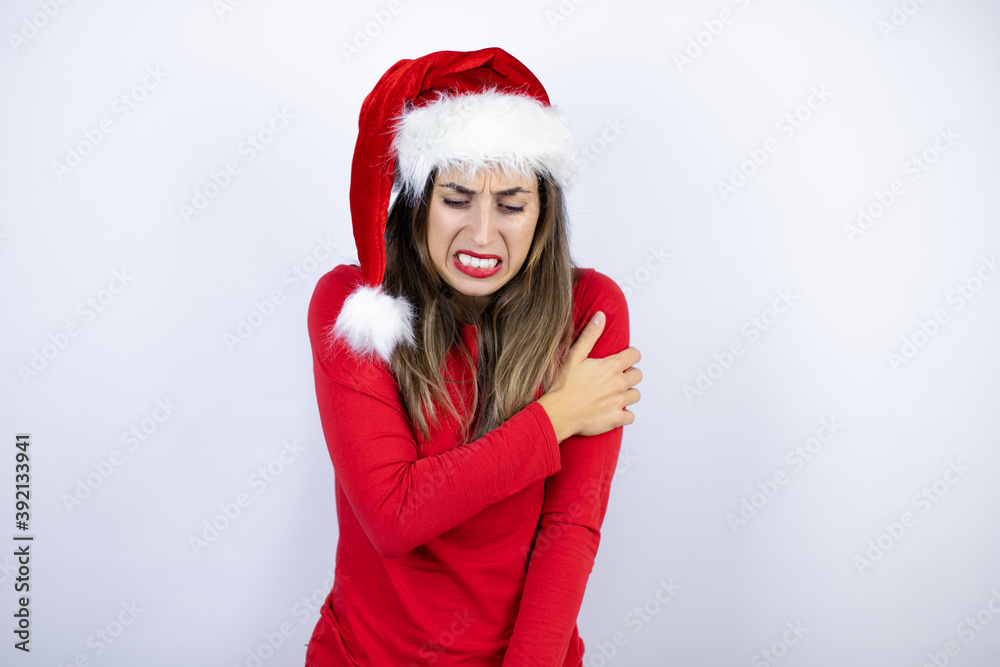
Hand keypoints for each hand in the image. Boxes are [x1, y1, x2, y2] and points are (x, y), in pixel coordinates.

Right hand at [537, 311, 640, 440]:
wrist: (558, 412)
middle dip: (629, 374)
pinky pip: (630, 416)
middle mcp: (619, 384)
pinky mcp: (615, 418)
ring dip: (628, 393)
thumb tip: (600, 317)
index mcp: (611, 367)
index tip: (623, 358)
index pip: (635, 355)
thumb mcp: (574, 355)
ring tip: (615, 393)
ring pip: (635, 395)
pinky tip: (614, 409)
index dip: (630, 355)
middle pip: (637, 375)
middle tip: (616, 376)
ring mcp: (619, 402)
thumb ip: (590, 335)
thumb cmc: (563, 386)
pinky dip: (625, 413)